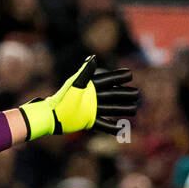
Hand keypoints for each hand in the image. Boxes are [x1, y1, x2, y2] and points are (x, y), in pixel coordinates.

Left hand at [20, 54, 139, 137]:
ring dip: (123, 109)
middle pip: (112, 95)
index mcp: (89, 87)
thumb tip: (93, 57)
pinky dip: (112, 128)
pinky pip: (103, 124)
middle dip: (125, 94)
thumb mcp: (74, 85)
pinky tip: (121, 130)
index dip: (118, 77)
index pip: (107, 80)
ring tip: (134, 110)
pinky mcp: (88, 121)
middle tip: (137, 94)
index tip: (130, 74)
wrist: (51, 116)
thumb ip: (85, 72)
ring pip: (111, 109)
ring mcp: (91, 110)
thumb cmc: (62, 99)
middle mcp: (91, 98)